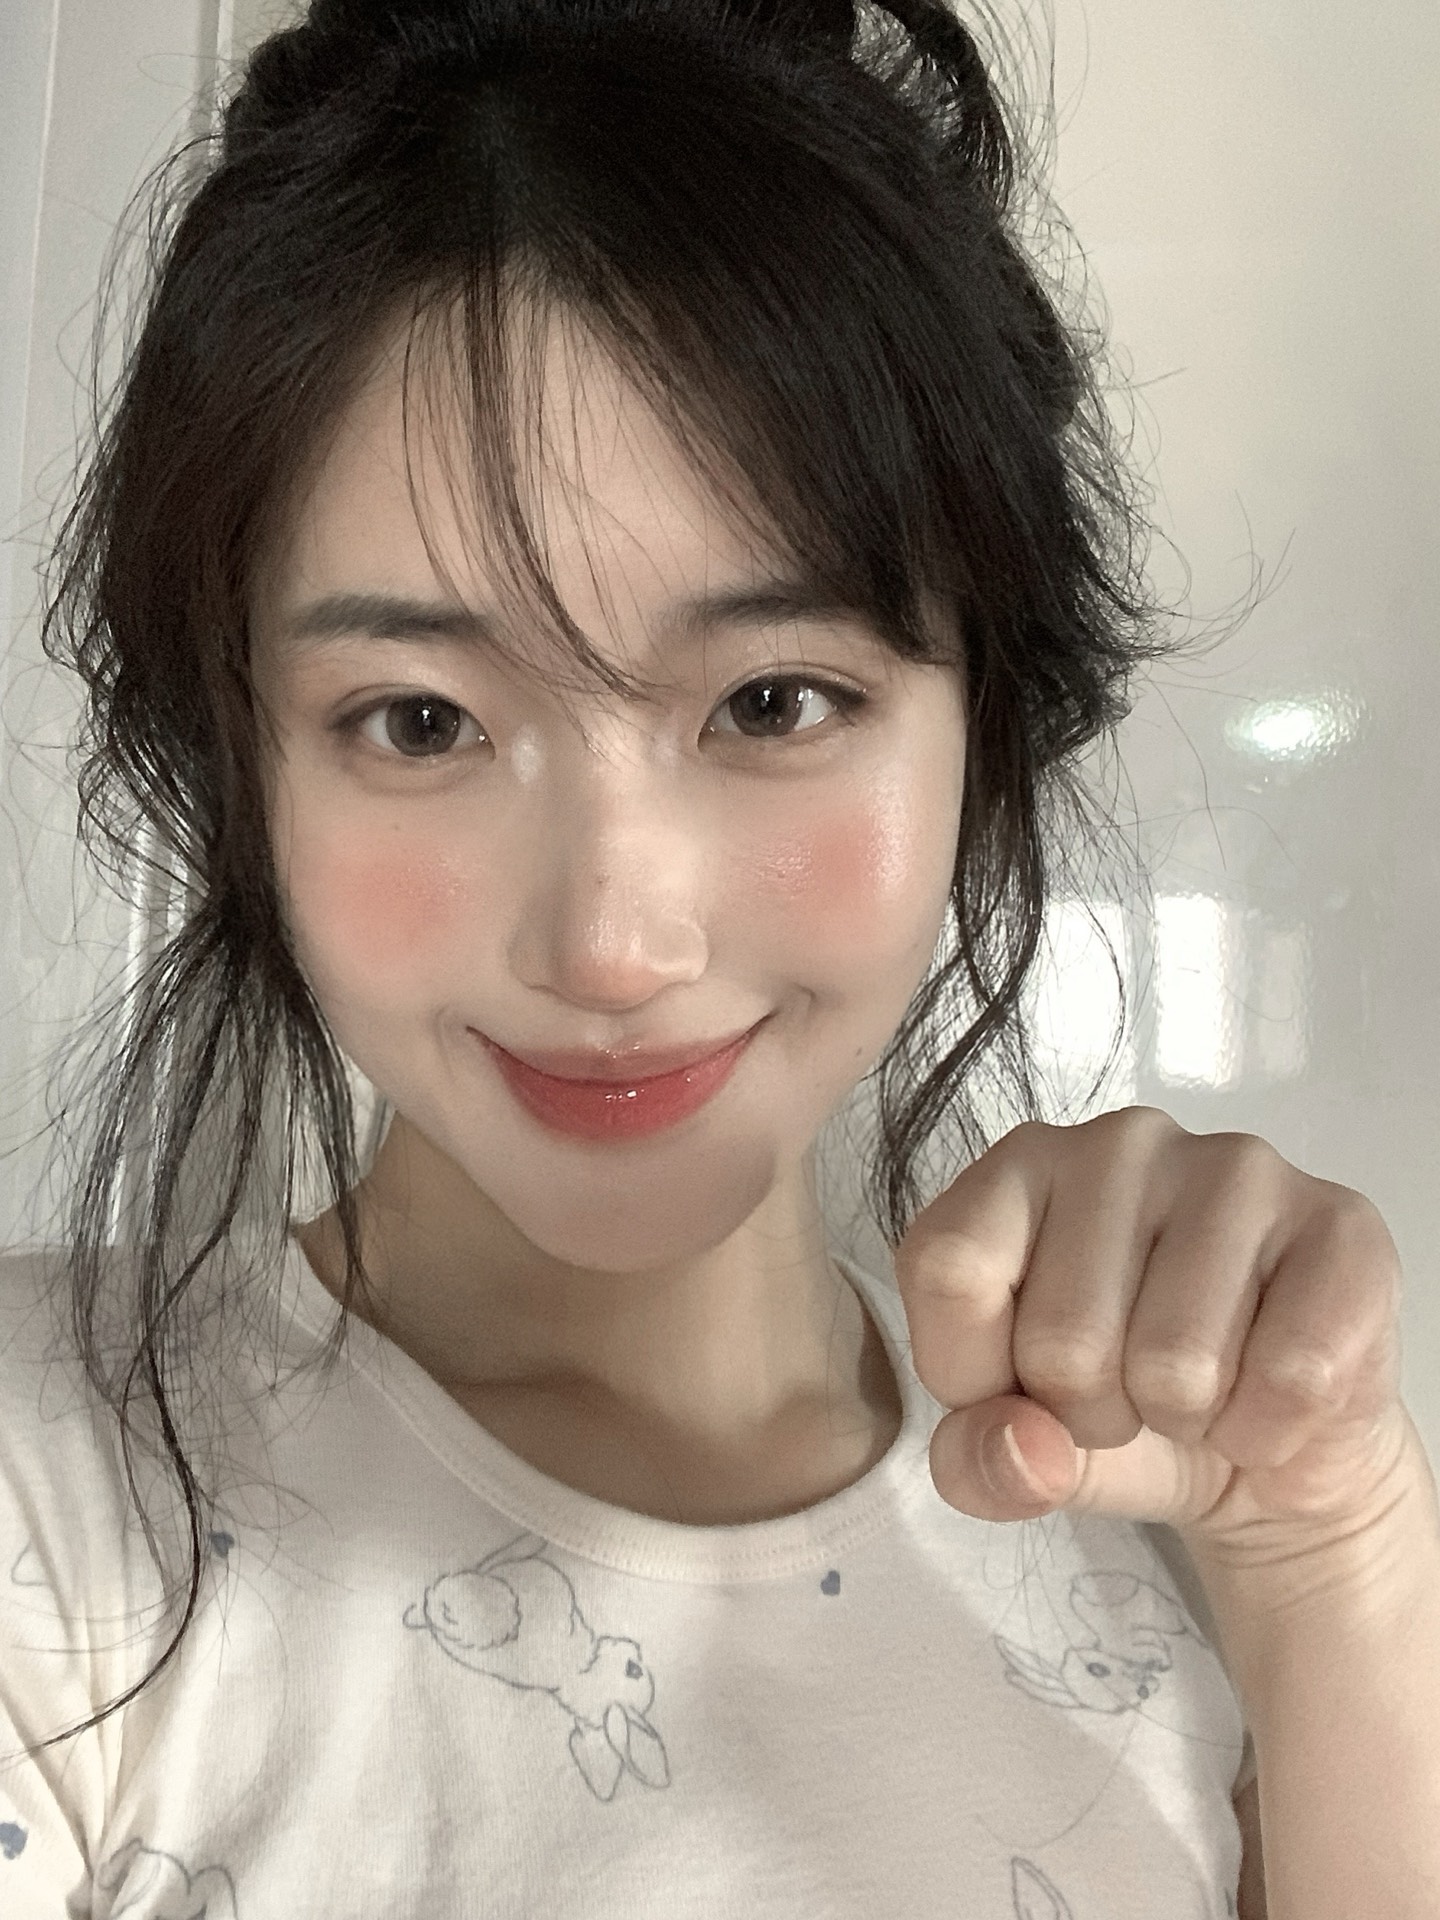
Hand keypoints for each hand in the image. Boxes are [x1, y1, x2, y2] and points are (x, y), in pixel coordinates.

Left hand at [895, 1108, 1421, 1569]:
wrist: (1265, 1446)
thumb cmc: (1120, 1408)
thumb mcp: (1016, 1449)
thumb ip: (976, 1460)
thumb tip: (1029, 1449)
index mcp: (1016, 1167)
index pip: (948, 1267)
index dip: (974, 1372)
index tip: (1018, 1388)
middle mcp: (1120, 1141)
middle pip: (1062, 1338)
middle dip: (1094, 1413)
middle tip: (1130, 1393)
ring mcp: (1237, 1167)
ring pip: (1177, 1363)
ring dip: (1184, 1420)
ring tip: (1196, 1387)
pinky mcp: (1340, 1222)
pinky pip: (1289, 1376)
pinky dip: (1267, 1428)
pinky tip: (1267, 1393)